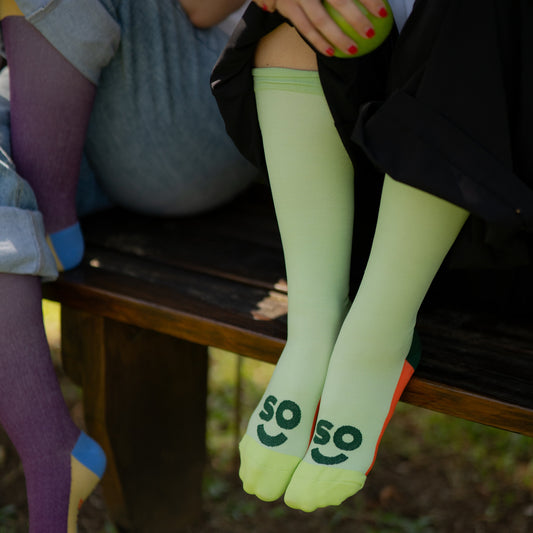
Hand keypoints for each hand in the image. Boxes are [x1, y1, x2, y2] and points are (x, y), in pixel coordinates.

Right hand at [252, 0, 389, 56]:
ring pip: (320, 20)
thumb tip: (375, 2)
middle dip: (356, 19)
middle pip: (339, 1)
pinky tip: (330, 52)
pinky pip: (304, 29)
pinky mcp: (286, 7)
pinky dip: (318, 42)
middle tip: (370, 34)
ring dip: (337, 37)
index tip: (383, 13)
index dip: (370, 0)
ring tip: (353, 50)